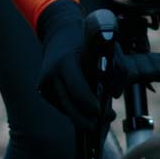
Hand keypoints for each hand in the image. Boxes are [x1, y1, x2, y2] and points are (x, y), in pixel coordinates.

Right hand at [32, 0, 116, 130]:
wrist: (58, 34)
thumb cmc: (85, 40)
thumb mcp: (104, 47)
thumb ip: (114, 67)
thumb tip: (115, 93)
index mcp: (65, 62)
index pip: (77, 89)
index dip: (89, 104)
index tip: (100, 111)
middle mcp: (51, 75)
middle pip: (69, 106)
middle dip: (86, 120)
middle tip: (101, 124)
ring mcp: (45, 84)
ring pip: (66, 109)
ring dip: (82, 117)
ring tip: (102, 118)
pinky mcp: (44, 91)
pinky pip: (62, 105)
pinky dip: (75, 109)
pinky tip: (87, 107)